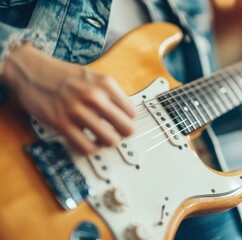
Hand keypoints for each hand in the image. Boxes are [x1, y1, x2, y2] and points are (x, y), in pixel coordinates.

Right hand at [1, 44, 135, 153]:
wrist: (31, 70)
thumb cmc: (63, 75)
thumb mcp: (93, 77)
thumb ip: (110, 94)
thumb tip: (126, 115)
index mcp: (106, 83)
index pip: (132, 112)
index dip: (128, 121)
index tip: (121, 124)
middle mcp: (95, 96)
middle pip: (126, 128)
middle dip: (122, 135)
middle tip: (115, 134)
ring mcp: (78, 110)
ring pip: (110, 140)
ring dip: (107, 143)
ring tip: (100, 138)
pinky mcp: (61, 123)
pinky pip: (87, 147)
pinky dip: (90, 149)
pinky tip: (88, 142)